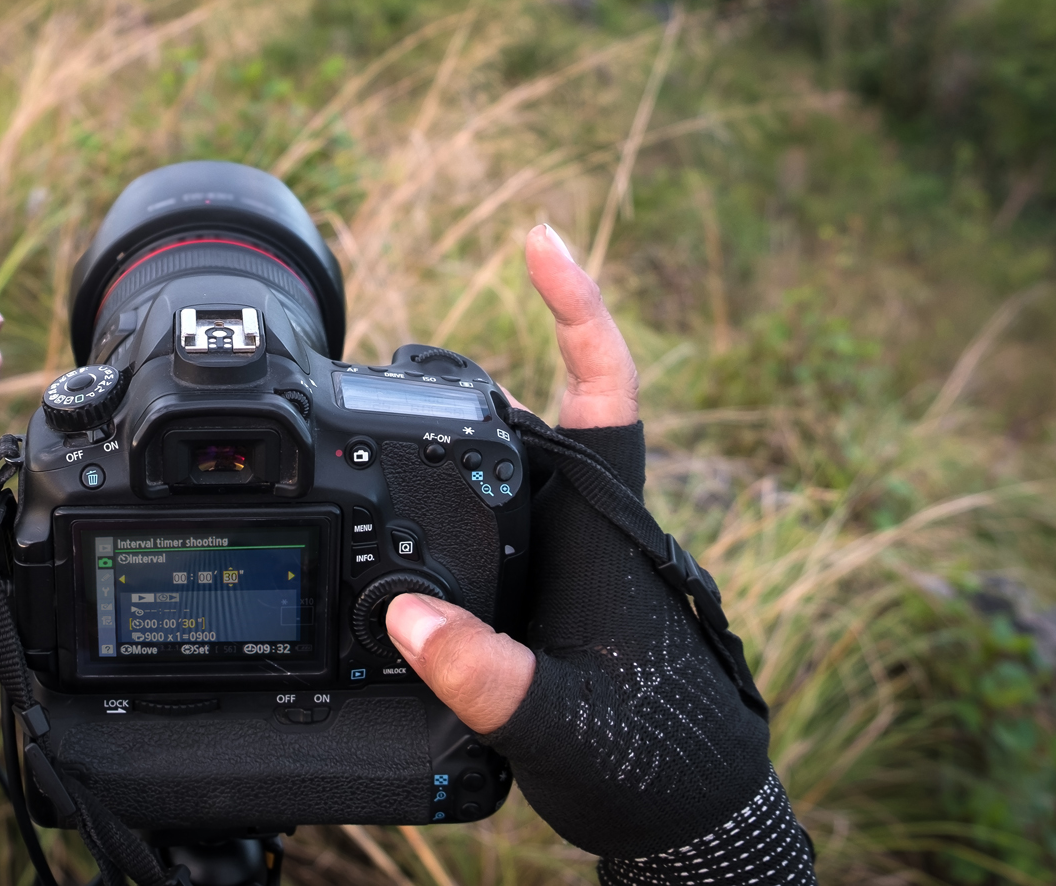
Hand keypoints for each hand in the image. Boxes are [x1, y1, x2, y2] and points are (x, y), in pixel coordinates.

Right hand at [386, 222, 635, 728]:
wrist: (682, 815)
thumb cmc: (648, 763)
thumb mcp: (557, 721)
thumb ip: (487, 674)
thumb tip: (407, 618)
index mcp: (602, 526)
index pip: (601, 387)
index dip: (575, 306)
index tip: (539, 239)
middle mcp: (584, 524)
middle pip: (530, 412)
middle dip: (458, 378)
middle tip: (381, 366)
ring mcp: (563, 554)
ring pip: (504, 466)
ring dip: (447, 438)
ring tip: (372, 422)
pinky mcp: (544, 589)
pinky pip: (489, 519)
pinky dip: (444, 497)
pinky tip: (400, 505)